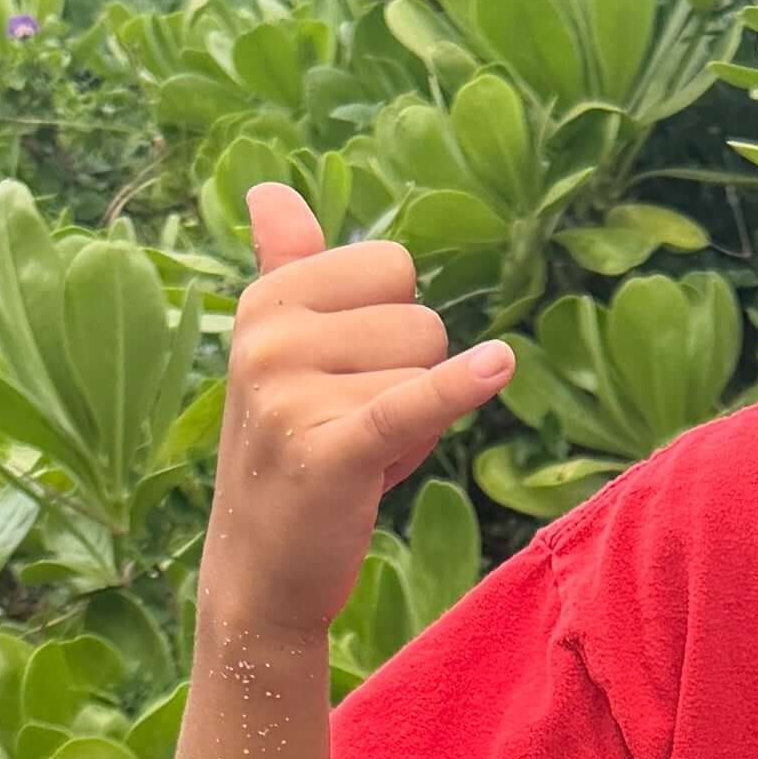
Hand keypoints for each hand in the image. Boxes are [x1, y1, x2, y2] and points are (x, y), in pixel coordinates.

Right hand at [198, 182, 511, 656]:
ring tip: (360, 457)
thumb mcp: (279, 351)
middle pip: (418, 318)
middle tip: (355, 427)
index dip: (391, 327)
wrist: (260, 571)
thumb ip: (285, 265)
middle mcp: (269, 338)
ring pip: (426, 368)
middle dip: (408, 376)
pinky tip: (497, 367)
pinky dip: (457, 388)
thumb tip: (270, 187)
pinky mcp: (331, 451)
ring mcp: (292, 394)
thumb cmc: (288, 450)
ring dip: (415, 423)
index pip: (390, 267)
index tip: (345, 376)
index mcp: (265, 301)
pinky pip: (414, 400)